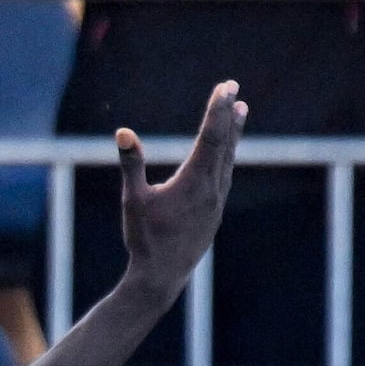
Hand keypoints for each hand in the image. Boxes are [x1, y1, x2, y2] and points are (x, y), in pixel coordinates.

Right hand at [117, 81, 244, 292]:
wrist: (162, 277)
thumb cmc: (145, 238)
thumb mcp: (132, 200)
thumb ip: (131, 165)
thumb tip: (123, 133)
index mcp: (194, 182)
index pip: (210, 136)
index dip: (217, 110)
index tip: (224, 88)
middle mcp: (212, 189)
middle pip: (224, 143)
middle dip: (228, 114)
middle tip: (234, 88)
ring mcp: (217, 202)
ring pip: (228, 159)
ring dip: (233, 133)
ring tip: (240, 111)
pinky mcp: (215, 213)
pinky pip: (225, 175)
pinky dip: (227, 155)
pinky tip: (226, 152)